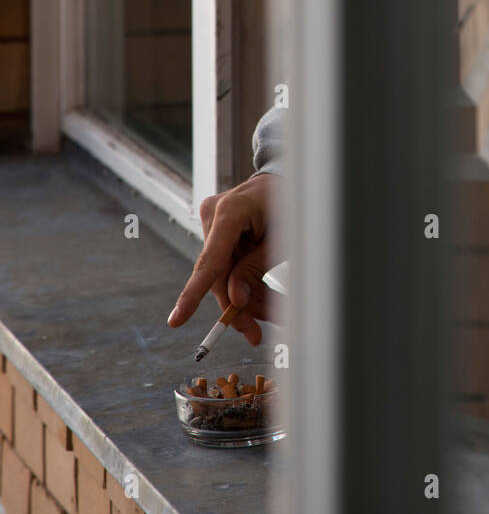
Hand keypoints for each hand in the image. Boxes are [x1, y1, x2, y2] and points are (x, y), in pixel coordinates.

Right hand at [167, 172, 272, 346]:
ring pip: (220, 273)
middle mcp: (214, 214)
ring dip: (240, 297)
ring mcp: (212, 220)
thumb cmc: (287, 204)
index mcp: (231, 211)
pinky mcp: (216, 229)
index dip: (193, 294)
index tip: (177, 320)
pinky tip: (257, 296)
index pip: (210, 260)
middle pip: (216, 275)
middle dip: (234, 307)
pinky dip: (240, 281)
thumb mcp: (280, 240)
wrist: (284, 180)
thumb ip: (255, 270)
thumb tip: (235, 301)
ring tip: (266, 314)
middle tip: (253, 333)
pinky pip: (224, 263)